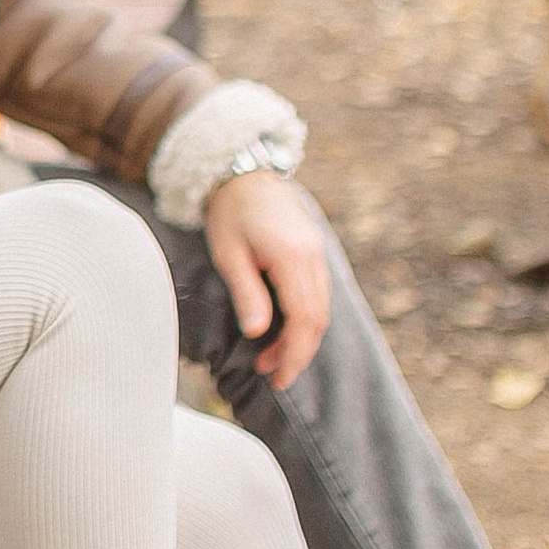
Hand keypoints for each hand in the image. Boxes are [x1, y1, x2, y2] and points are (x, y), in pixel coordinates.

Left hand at [205, 170, 330, 388]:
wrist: (243, 170)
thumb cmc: (230, 211)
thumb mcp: (229, 254)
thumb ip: (247, 293)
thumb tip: (257, 332)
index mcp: (292, 257)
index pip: (304, 318)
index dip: (294, 354)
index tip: (278, 378)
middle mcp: (312, 256)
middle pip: (317, 318)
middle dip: (298, 352)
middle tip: (273, 375)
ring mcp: (317, 252)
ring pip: (320, 307)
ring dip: (300, 337)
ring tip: (269, 356)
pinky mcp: (313, 250)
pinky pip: (317, 292)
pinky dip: (303, 316)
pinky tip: (282, 328)